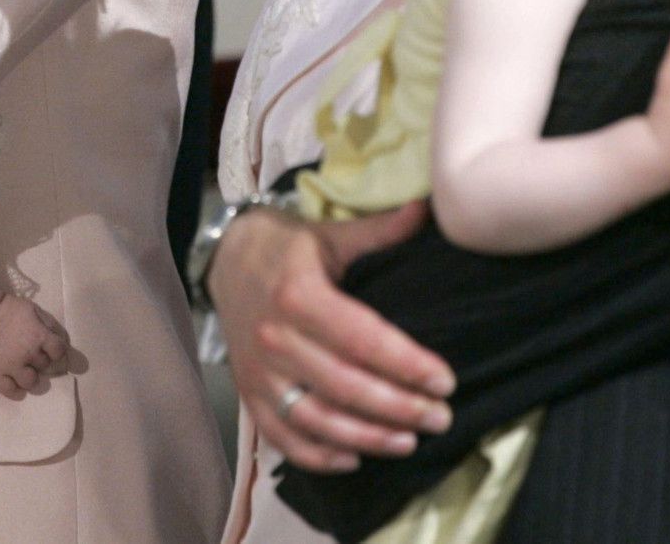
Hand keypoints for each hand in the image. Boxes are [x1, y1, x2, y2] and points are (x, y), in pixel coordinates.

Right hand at [209, 200, 455, 473]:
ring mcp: (259, 371)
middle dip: (400, 407)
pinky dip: (319, 455)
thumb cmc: (288, 248)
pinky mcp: (249, 392)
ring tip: (409, 441)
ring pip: (317, 418)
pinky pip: (284, 436)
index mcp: (299, 293)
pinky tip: (354, 459)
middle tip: (441, 417)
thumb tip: (428, 209)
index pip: (363, 339)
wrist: (225, 258)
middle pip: (346, 385)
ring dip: (367, 437)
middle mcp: (275, 336)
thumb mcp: (331, 235)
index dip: (407, 365)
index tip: (445, 381)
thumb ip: (379, 232)